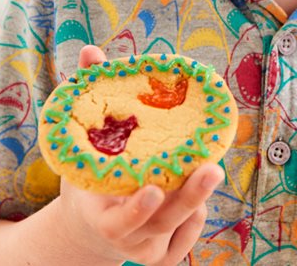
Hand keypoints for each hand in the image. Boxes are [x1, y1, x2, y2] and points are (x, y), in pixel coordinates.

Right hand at [56, 45, 221, 265]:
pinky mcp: (163, 256)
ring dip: (196, 200)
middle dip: (188, 197)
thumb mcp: (83, 142)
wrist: (89, 222)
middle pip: (161, 222)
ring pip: (179, 228)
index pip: (118, 221)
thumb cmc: (91, 172)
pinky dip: (195, 218)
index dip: (136, 208)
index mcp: (99, 213)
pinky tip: (192, 195)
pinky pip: (188, 238)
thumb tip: (91, 51)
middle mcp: (123, 237)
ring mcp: (144, 250)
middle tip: (213, 168)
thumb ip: (90, 99)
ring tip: (207, 168)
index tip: (153, 188)